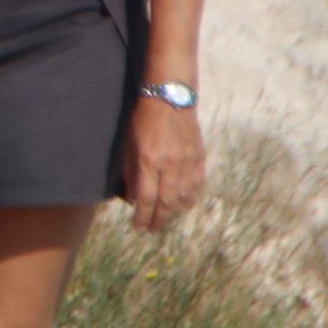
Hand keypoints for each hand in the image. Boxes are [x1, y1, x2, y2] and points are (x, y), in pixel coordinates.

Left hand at [123, 95, 205, 232]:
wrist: (171, 97)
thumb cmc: (143, 119)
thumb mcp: (129, 144)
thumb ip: (131, 173)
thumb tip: (134, 199)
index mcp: (149, 160)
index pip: (146, 198)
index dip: (142, 216)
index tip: (138, 227)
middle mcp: (170, 164)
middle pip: (166, 202)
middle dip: (158, 219)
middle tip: (151, 229)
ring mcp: (187, 162)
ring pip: (184, 197)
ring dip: (174, 213)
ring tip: (165, 220)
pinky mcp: (198, 158)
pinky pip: (196, 186)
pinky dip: (189, 199)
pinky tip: (182, 205)